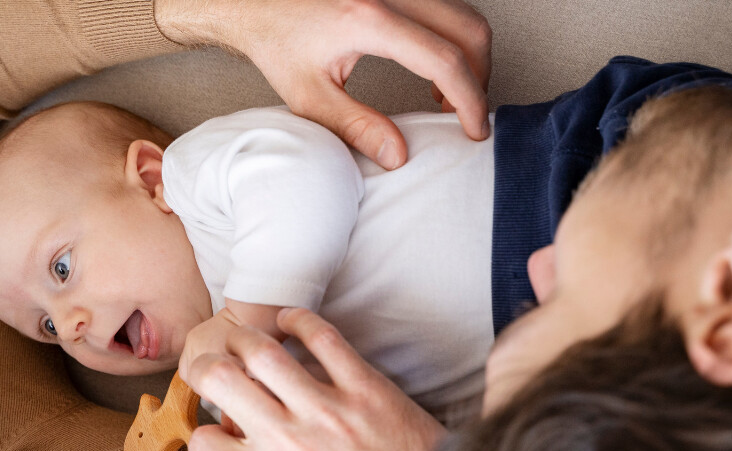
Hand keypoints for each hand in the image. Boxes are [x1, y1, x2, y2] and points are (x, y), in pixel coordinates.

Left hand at [156, 0, 491, 168]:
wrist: (254, 2)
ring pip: (464, 16)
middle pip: (469, 31)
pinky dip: (454, 40)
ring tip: (444, 98)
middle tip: (463, 116)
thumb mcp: (308, 95)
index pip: (444, 59)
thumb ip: (355, 127)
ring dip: (468, 59)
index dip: (469, 99)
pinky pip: (447, 8)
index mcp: (369, 20)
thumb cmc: (275, 41)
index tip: (474, 130)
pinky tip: (432, 70)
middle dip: (477, 79)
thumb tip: (398, 155)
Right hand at [183, 307, 446, 450]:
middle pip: (218, 378)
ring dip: (244, 337)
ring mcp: (325, 410)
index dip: (204, 431)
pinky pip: (322, 338)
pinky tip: (290, 321)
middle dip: (203, 365)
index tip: (218, 427)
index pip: (203, 441)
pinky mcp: (364, 388)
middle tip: (211, 365)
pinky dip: (299, 321)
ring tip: (243, 338)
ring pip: (261, 350)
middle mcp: (285, 441)